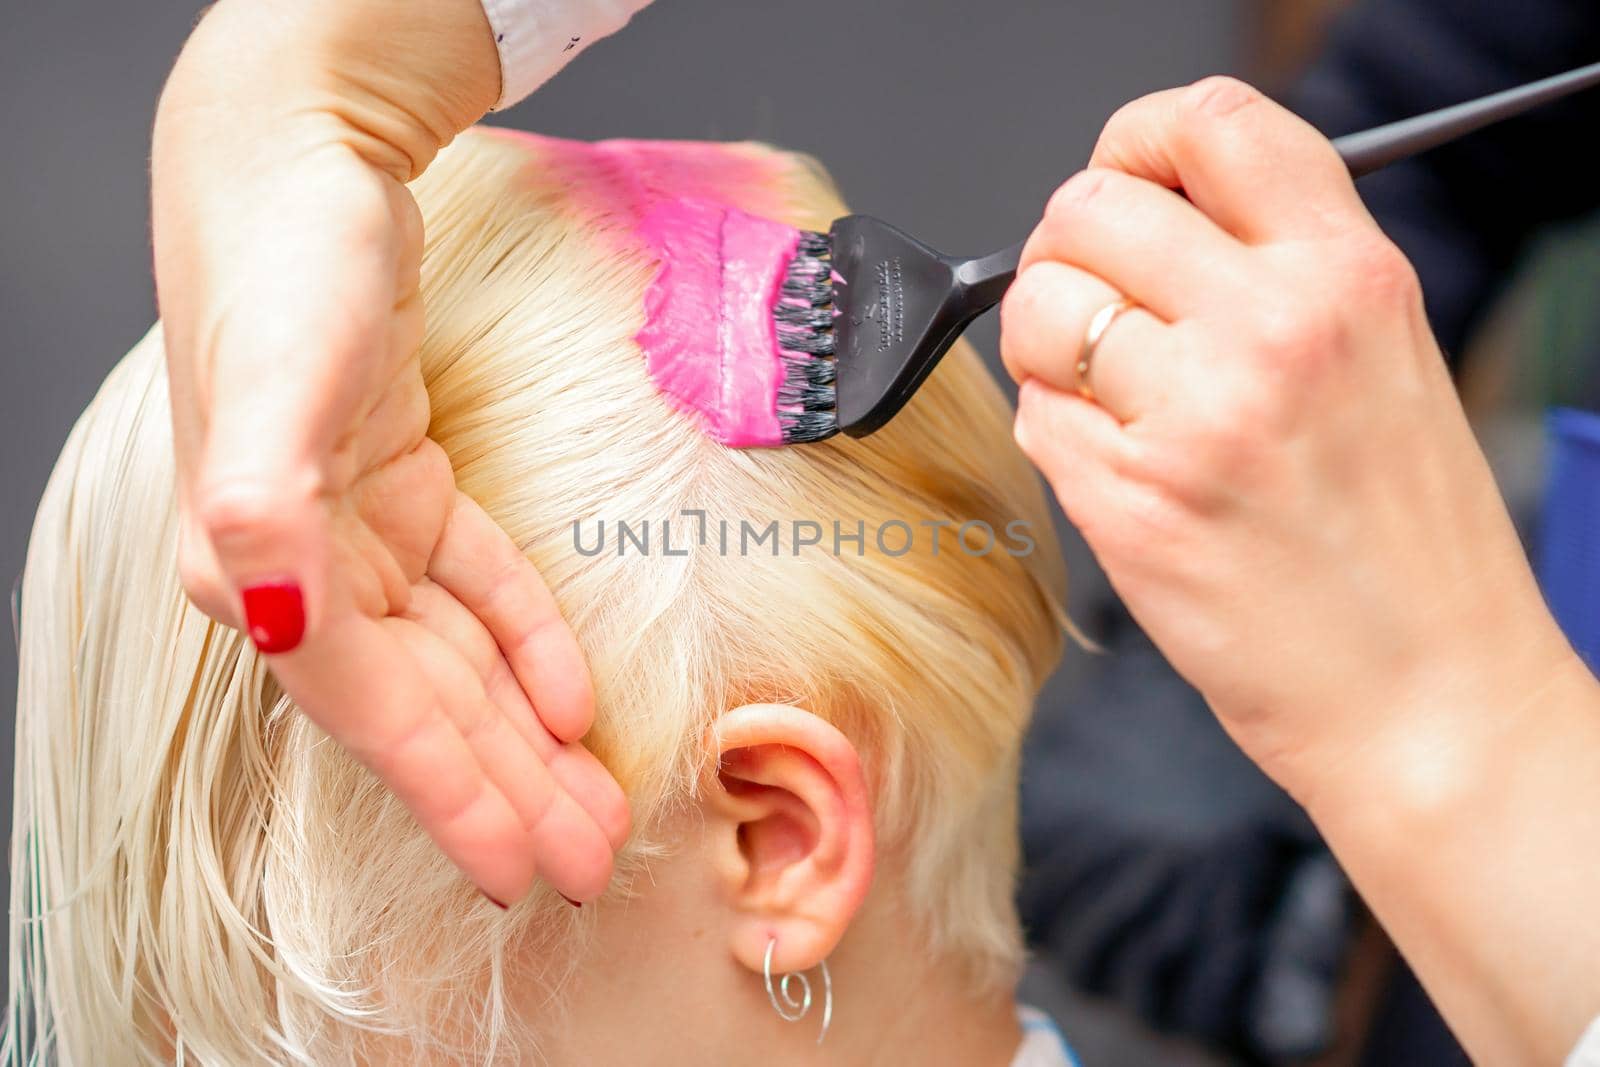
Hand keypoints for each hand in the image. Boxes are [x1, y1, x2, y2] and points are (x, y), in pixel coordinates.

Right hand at [152, 0, 626, 905]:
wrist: (304, 162)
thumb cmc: (285, 261)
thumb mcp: (278, 378)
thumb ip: (265, 504)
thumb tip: (266, 618)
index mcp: (261, 567)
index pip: (376, 712)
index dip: (452, 796)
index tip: (525, 869)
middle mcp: (302, 565)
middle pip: (425, 706)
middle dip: (508, 790)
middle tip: (589, 863)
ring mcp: (354, 527)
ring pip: (455, 661)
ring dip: (524, 737)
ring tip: (593, 804)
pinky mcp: (401, 483)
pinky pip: (474, 585)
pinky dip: (522, 640)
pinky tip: (569, 695)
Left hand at [999, 77, 1575, 797]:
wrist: (1427, 698)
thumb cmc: (1409, 544)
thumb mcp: (1384, 358)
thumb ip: (1275, 271)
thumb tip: (1147, 221)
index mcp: (1348, 273)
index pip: (1208, 124)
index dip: (1135, 141)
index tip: (1121, 183)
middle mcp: (1272, 327)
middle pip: (1088, 209)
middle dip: (1068, 254)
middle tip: (1095, 306)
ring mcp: (1195, 416)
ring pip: (1038, 311)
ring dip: (1050, 350)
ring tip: (1115, 402)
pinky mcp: (1131, 504)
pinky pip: (1035, 420)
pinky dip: (1058, 439)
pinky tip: (1127, 476)